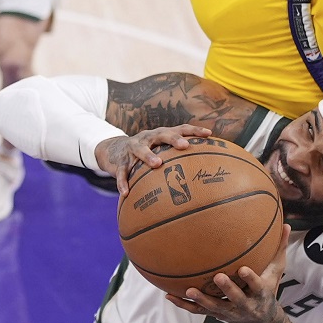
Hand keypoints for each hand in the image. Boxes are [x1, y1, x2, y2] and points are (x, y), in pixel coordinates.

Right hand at [93, 125, 211, 197]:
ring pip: (140, 150)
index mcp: (160, 135)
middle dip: (173, 139)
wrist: (113, 150)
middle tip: (185, 145)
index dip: (194, 131)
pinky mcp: (120, 161)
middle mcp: (147, 138)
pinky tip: (126, 193)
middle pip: (161, 134)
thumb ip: (177, 156)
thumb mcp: (160, 149)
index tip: (209, 134)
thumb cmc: (146, 152)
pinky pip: (121, 172)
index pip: (180, 129)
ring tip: (157, 164)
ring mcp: (133, 148)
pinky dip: (123, 182)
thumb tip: (204, 168)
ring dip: (148, 156)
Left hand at [166, 225, 290, 322]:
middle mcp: (245, 305)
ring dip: (201, 299)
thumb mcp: (277, 271)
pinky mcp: (216, 315)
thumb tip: (287, 223)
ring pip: (214, 307)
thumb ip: (280, 248)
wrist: (262, 321)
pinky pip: (197, 311)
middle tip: (218, 277)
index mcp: (260, 293)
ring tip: (189, 289)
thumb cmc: (268, 287)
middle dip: (227, 290)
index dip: (250, 279)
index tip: (243, 269)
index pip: (257, 286)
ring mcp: (229, 312)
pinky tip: (168, 295)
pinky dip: (183, 304)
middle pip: (235, 298)